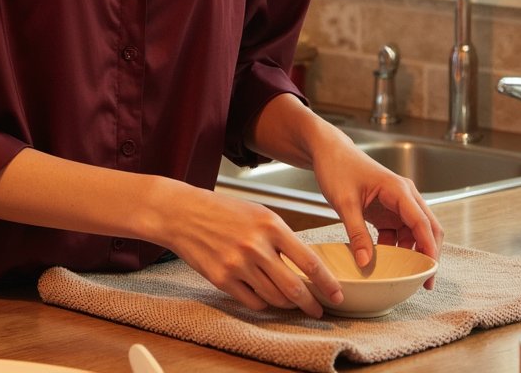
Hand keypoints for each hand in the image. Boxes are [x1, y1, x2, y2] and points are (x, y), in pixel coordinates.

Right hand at [149, 181, 342, 317]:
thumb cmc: (223, 210)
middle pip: (294, 287)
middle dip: (311, 304)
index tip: (336, 294)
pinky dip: (263, 304)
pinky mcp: (222, 279)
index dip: (326, 282)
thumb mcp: (258, 212)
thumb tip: (304, 263)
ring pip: (274, 297)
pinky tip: (266, 299)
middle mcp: (256, 246)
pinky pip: (252, 302)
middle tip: (319, 310)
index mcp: (270, 224)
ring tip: (293, 304)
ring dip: (287, 305)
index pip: (308, 261)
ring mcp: (238, 264)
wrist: (183, 213)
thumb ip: (281, 236)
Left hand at [311, 142, 442, 286]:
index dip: (429, 248)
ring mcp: (397, 204)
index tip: (430, 271)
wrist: (328, 152)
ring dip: (412, 253)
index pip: (422, 222)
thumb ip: (356, 232)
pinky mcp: (387, 210)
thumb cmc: (337, 167)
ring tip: (405, 277)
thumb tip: (365, 263)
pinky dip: (396, 248)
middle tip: (425, 282)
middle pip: (427, 228)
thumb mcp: (344, 202)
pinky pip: (399, 233)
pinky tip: (386, 262)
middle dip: (429, 254)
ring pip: (415, 233)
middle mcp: (404, 196)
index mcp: (398, 190)